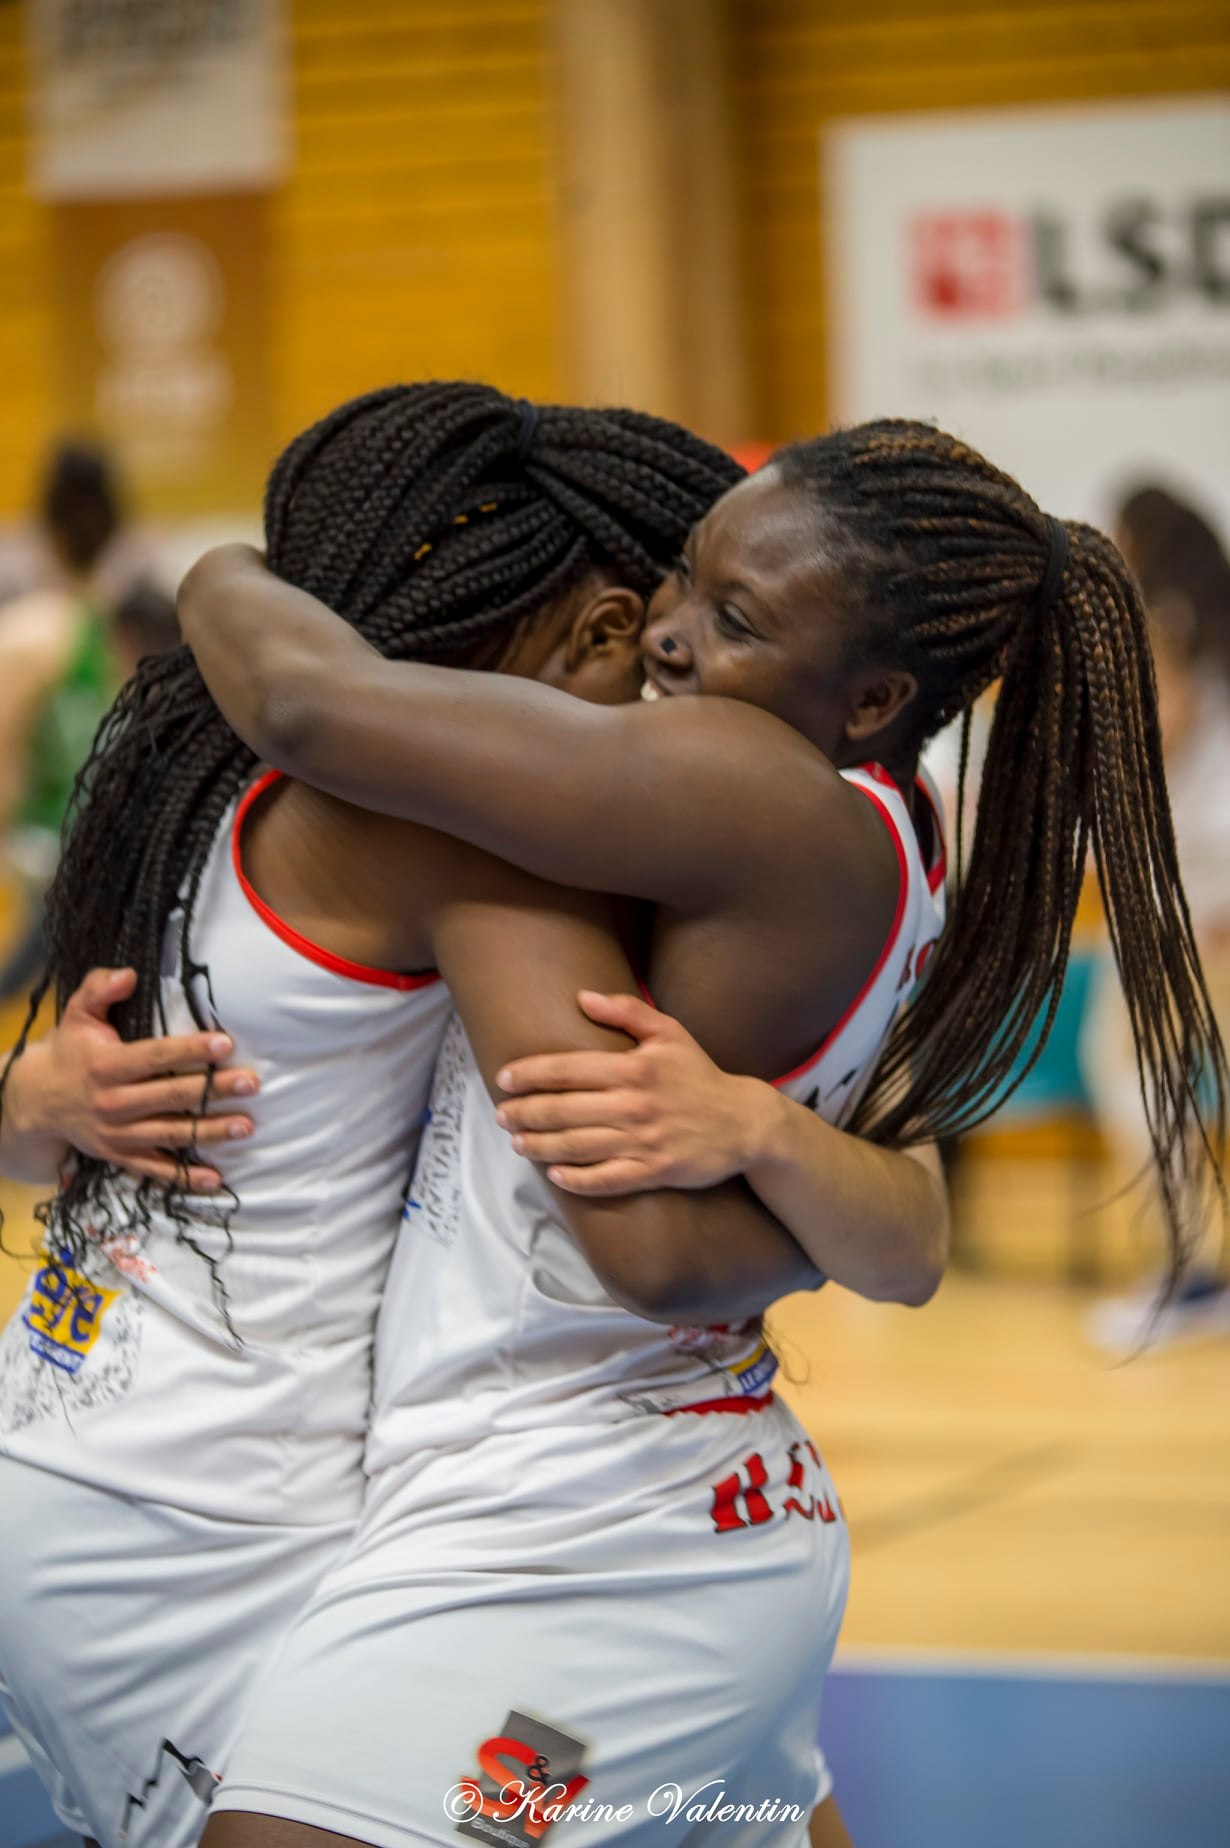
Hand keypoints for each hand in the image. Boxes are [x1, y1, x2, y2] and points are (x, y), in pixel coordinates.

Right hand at [11, 967, 257, 1190]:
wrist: (37, 1101)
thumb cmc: (71, 1050)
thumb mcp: (77, 1014)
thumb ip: (100, 989)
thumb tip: (128, 974)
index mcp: (107, 1066)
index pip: (155, 1057)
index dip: (190, 1050)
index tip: (225, 1043)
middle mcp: (113, 1102)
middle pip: (170, 1096)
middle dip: (212, 1090)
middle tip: (251, 1083)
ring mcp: (117, 1133)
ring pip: (170, 1134)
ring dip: (210, 1131)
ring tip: (246, 1126)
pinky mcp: (120, 1155)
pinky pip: (154, 1169)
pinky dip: (184, 1178)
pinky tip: (215, 1179)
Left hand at [495, 991, 772, 1195]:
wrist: (745, 1122)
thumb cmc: (701, 1075)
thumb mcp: (670, 1032)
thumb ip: (626, 1011)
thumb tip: (581, 997)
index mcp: (634, 1067)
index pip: (569, 1068)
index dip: (531, 1074)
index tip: (504, 1079)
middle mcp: (634, 1104)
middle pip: (565, 1109)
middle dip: (526, 1113)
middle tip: (501, 1115)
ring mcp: (643, 1140)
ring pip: (578, 1146)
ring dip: (541, 1146)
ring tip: (517, 1143)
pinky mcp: (654, 1171)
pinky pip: (607, 1180)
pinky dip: (577, 1180)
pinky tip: (555, 1176)